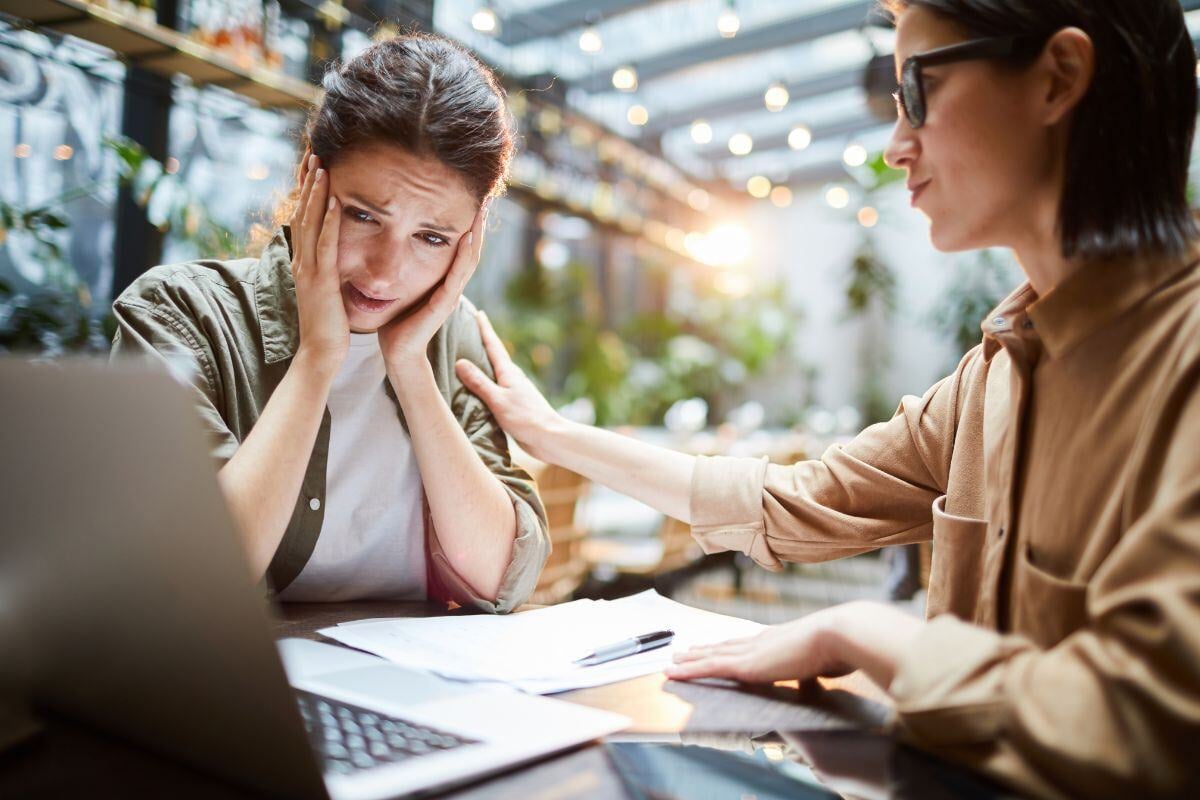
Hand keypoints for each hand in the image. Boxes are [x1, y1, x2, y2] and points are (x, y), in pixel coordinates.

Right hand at [289, 152, 347, 372]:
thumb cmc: (327, 328)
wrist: (320, 355)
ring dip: (316, 193)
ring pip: (311, 223)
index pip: (304, 219)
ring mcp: (310, 270)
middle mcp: (302, 262)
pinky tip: (334, 201)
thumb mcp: (325, 293)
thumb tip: (331, 259)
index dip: (306, 192)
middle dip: (308, 182)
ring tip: (321, 165)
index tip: (312, 167)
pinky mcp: (322, 280)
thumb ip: (326, 273)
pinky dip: (329, 221)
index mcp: (304, 264)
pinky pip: (326, 245)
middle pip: (302, 213)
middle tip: (313, 152)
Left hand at [379, 205, 486, 374]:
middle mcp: (452, 285)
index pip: (461, 247)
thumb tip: (393, 243)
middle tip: (486, 196)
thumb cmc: (397, 322)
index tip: (472, 198)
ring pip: (470, 258)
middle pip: (472, 248)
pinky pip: (457, 275)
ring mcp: (451, 294)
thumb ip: (405, 269)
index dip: (468, 224)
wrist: (398, 353)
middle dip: (479, 223)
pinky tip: (468, 236)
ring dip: (477, 233)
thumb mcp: (403, 287)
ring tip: (482, 210)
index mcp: (444, 281)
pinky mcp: (444, 303)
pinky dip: (464, 255)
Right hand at [454, 309, 564, 460]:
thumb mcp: (498, 400)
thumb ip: (479, 382)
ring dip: (484, 362)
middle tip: (471, 329)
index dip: (485, 329)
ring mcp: (515, 390)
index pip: (494, 345)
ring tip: (471, 356)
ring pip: (495, 371)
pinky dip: (486, 380)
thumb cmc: (525, 418)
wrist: (549, 438)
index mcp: (509, 372)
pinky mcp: (515, 404)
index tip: (478, 312)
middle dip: (483, 342)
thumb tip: (460, 362)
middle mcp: (512, 377)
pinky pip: (496, 386)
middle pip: (495, 355)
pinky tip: (481, 387)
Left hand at [664, 601, 923, 689]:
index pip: (748, 644)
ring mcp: (752, 651)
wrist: (839, 635)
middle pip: (725, 645)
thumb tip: (823, 673)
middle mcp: (761, 641)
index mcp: (780, 639)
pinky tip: (673, 671)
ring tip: (673, 660)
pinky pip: (709, 667)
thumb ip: (819, 666)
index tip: (718, 647)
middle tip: (684, 652)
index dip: (730, 646)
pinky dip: (689, 670)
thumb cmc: (841, 647)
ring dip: (691, 659)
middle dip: (704, 650)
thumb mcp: (827, 659)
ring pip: (712, 655)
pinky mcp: (746, 665)